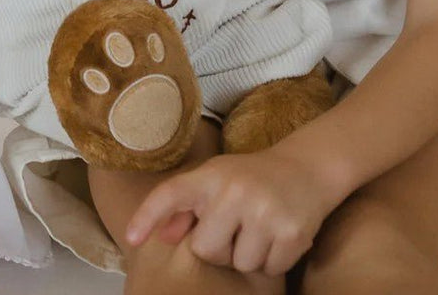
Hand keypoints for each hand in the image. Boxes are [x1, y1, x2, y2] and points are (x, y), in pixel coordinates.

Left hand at [125, 147, 335, 275]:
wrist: (306, 168)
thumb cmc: (250, 177)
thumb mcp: (215, 179)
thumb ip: (186, 206)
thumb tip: (162, 236)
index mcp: (209, 175)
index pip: (171, 194)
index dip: (148, 216)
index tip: (131, 238)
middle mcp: (234, 191)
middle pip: (206, 250)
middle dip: (218, 248)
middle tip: (234, 228)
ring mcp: (265, 212)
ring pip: (240, 265)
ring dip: (247, 256)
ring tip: (257, 230)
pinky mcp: (292, 234)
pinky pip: (269, 270)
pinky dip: (272, 262)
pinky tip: (277, 236)